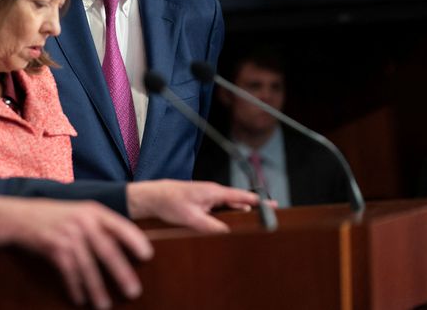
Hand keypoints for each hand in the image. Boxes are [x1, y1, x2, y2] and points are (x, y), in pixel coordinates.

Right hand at [0, 195, 152, 308]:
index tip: (148, 255)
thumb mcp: (80, 213)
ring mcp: (67, 234)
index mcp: (93, 210)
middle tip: (134, 291)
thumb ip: (101, 225)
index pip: (119, 225)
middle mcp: (82, 221)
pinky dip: (75, 287)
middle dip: (121, 272)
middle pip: (107, 249)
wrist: (22, 216)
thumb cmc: (58, 217)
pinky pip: (69, 272)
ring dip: (97, 288)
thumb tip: (127, 246)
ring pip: (88, 266)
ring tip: (105, 305)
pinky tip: (80, 299)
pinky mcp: (54, 248)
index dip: (135, 240)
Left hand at [126, 180, 262, 231]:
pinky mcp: (203, 202)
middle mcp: (213, 193)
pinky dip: (229, 214)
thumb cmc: (170, 201)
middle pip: (239, 201)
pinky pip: (221, 209)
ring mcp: (208, 197)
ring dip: (240, 212)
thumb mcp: (191, 217)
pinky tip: (232, 223)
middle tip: (268, 217)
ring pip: (230, 206)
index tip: (273, 206)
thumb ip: (210, 226)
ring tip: (255, 221)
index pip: (242, 196)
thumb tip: (227, 233)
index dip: (258, 201)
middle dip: (253, 208)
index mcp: (214, 192)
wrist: (153, 197)